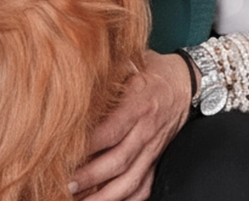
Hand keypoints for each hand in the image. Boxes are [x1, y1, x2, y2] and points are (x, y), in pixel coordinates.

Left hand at [70, 50, 191, 200]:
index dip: (87, 145)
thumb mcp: (132, 60)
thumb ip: (108, 69)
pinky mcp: (157, 161)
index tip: (63, 152)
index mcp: (138, 103)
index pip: (111, 129)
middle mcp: (146, 130)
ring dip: (104, 197)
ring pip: (130, 181)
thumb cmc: (152, 70)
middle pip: (118, 160)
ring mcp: (153, 149)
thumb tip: (78, 63)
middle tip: (64, 184)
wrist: (185, 83)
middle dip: (90, 177)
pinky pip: (144, 188)